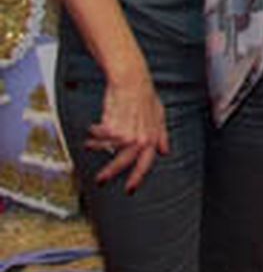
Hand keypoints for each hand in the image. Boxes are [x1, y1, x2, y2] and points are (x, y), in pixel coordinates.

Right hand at [83, 73, 168, 191]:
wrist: (132, 81)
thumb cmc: (145, 96)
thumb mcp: (159, 116)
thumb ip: (162, 135)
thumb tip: (165, 152)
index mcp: (153, 138)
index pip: (146, 164)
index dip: (137, 178)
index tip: (130, 189)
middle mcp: (142, 140)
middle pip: (123, 163)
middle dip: (110, 172)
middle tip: (100, 180)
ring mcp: (127, 135)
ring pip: (107, 149)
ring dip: (96, 146)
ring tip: (89, 144)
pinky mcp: (113, 129)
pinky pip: (98, 137)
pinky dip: (94, 134)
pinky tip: (92, 128)